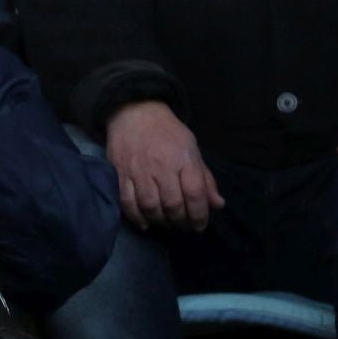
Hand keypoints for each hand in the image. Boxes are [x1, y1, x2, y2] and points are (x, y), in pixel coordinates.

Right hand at [105, 100, 223, 231]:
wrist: (134, 112)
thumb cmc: (168, 132)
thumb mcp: (192, 149)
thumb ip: (205, 178)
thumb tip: (217, 204)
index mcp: (184, 159)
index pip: (195, 194)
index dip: (200, 215)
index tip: (200, 226)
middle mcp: (162, 167)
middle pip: (173, 204)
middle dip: (180, 221)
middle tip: (182, 225)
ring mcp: (138, 171)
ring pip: (150, 206)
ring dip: (160, 221)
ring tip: (165, 223)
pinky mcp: (120, 173)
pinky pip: (126, 201)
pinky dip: (136, 217)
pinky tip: (145, 223)